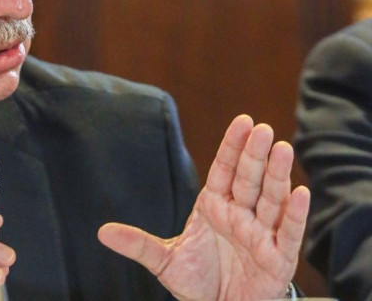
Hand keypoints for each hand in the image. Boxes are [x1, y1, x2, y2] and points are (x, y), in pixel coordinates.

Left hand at [98, 114, 309, 300]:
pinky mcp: (277, 258)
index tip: (243, 121)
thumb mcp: (165, 261)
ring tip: (282, 150)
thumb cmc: (198, 280)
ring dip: (277, 175)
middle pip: (248, 179)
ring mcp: (260, 234)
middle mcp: (239, 215)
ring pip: (270, 199)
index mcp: (214, 207)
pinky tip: (299, 192)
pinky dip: (294, 214)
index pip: (225, 170)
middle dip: (255, 155)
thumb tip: (102, 232)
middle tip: (262, 129)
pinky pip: (288, 233)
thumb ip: (138, 244)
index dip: (233, 146)